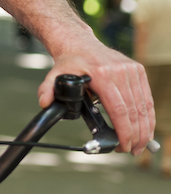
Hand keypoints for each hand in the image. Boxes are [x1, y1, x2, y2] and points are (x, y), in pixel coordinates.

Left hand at [38, 38, 154, 154]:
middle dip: (135, 135)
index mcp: (101, 74)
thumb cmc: (69, 61)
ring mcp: (131, 70)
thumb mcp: (55, 74)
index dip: (123, 130)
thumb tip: (45, 103)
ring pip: (143, 105)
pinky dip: (147, 115)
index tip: (122, 145)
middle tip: (132, 150)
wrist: (79, 43)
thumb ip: (48, 89)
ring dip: (144, 128)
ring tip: (139, 145)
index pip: (118, 108)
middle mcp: (119, 71)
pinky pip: (146, 96)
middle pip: (133, 110)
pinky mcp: (137, 70)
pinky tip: (145, 128)